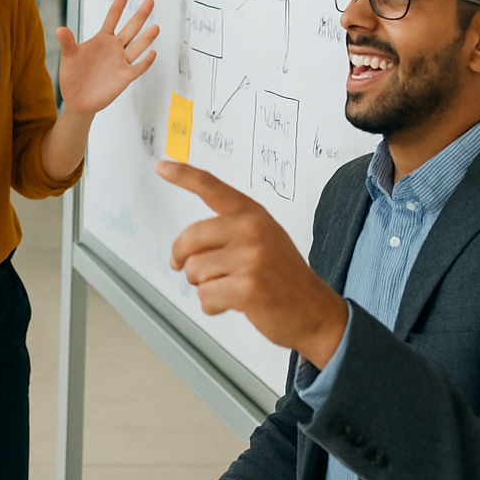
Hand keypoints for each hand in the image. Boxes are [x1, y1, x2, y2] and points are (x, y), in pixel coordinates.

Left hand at [57, 0, 157, 116]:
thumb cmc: (73, 76)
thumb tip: (60, 29)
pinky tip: (152, 53)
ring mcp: (121, 62)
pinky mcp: (124, 77)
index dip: (121, 0)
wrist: (77, 100)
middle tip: (150, 0)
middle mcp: (114, 47)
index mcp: (102, 38)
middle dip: (140, 15)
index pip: (113, 15)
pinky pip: (137, 68)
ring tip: (155, 26)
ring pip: (137, 47)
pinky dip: (145, 62)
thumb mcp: (69, 57)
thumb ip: (67, 43)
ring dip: (146, 38)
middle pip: (130, 28)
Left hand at [156, 161, 347, 368]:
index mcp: (253, 215)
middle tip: (193, 272)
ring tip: (232, 288)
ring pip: (195, 271)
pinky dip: (213, 306)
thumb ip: (229, 233)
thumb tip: (183, 248)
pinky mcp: (248, 286)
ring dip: (205, 287)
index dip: (183, 176)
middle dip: (185, 261)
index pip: (212, 188)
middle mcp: (252, 229)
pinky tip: (236, 304)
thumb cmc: (284, 279)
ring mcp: (251, 257)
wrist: (317, 313)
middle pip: (189, 238)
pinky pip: (205, 296)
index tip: (162, 166)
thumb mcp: (264, 241)